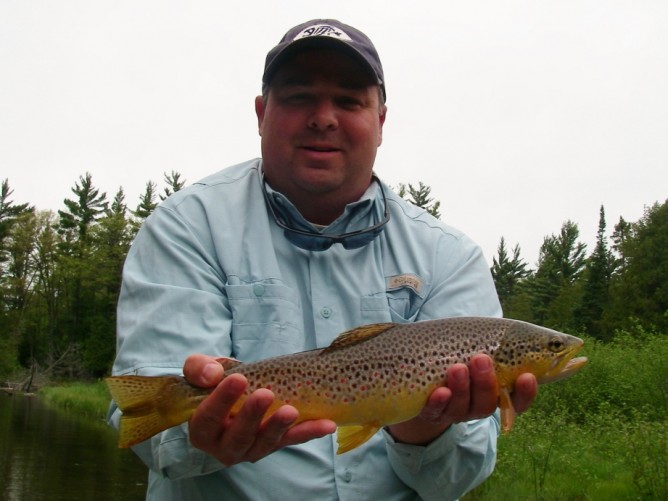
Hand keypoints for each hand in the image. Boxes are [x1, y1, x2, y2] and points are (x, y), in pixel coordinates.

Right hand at [184, 354, 335, 465]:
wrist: (233, 394)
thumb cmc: (214, 383)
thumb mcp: (201, 371)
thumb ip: (199, 370)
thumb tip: (211, 375)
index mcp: (202, 429)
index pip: (208, 418)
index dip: (221, 400)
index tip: (238, 379)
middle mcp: (225, 446)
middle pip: (238, 436)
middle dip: (253, 416)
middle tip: (266, 394)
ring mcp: (252, 448)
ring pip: (266, 442)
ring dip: (280, 427)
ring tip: (292, 411)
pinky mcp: (275, 444)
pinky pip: (293, 440)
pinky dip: (310, 432)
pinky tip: (326, 424)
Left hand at [387, 354, 537, 444]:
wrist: (422, 371)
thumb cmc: (460, 352)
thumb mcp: (482, 345)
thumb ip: (501, 344)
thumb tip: (538, 334)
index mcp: (496, 393)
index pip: (518, 400)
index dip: (525, 392)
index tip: (527, 376)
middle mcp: (477, 405)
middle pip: (487, 404)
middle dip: (486, 383)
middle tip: (482, 359)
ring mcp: (454, 411)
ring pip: (462, 407)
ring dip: (462, 388)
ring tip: (458, 368)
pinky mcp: (432, 412)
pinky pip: (436, 411)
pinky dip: (439, 402)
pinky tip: (440, 391)